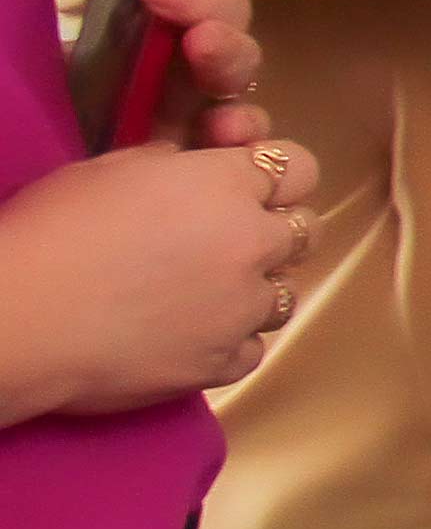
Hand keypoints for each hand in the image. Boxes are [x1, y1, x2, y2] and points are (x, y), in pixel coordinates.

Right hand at [0, 134, 323, 418]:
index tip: (244, 188)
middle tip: (223, 242)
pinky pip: (253, 349)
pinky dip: (229, 342)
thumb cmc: (50, 232)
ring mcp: (242, 309)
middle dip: (271, 232)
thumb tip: (189, 169)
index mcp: (226, 185)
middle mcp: (251, 243)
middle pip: (304, 231)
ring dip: (254, 290)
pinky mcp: (222, 363)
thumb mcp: (107, 170)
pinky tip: (190, 335)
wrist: (17, 318)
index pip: (296, 168)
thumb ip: (169, 165)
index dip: (273, 177)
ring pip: (284, 294)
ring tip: (202, 294)